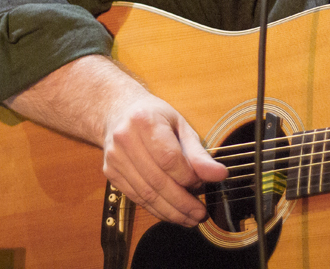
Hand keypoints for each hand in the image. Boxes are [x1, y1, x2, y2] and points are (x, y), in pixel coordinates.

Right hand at [102, 87, 228, 226]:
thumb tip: (219, 174)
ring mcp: (115, 157)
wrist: (118, 112)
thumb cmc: (154, 117)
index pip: (169, 159)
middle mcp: (125, 139)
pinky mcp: (111, 172)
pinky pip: (136, 197)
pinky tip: (171, 212)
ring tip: (189, 218)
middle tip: (200, 213)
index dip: (188, 177)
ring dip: (171, 211)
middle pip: (157, 181)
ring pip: (146, 194)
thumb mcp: (180, 126)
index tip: (202, 184)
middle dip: (182, 202)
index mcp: (145, 121)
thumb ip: (198, 153)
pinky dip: (156, 209)